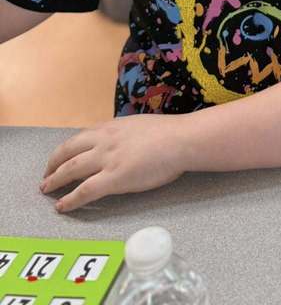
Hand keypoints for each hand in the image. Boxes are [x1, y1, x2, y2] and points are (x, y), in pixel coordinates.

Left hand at [40, 114, 186, 211]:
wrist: (181, 140)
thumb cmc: (169, 133)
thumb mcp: (139, 125)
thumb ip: (124, 134)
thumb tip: (121, 143)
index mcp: (111, 127)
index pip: (80, 138)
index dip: (66, 150)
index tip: (60, 158)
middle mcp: (104, 140)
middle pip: (68, 151)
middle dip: (53, 164)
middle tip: (46, 176)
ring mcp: (107, 159)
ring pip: (70, 169)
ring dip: (55, 180)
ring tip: (46, 190)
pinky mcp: (113, 178)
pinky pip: (84, 191)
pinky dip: (70, 200)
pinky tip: (62, 206)